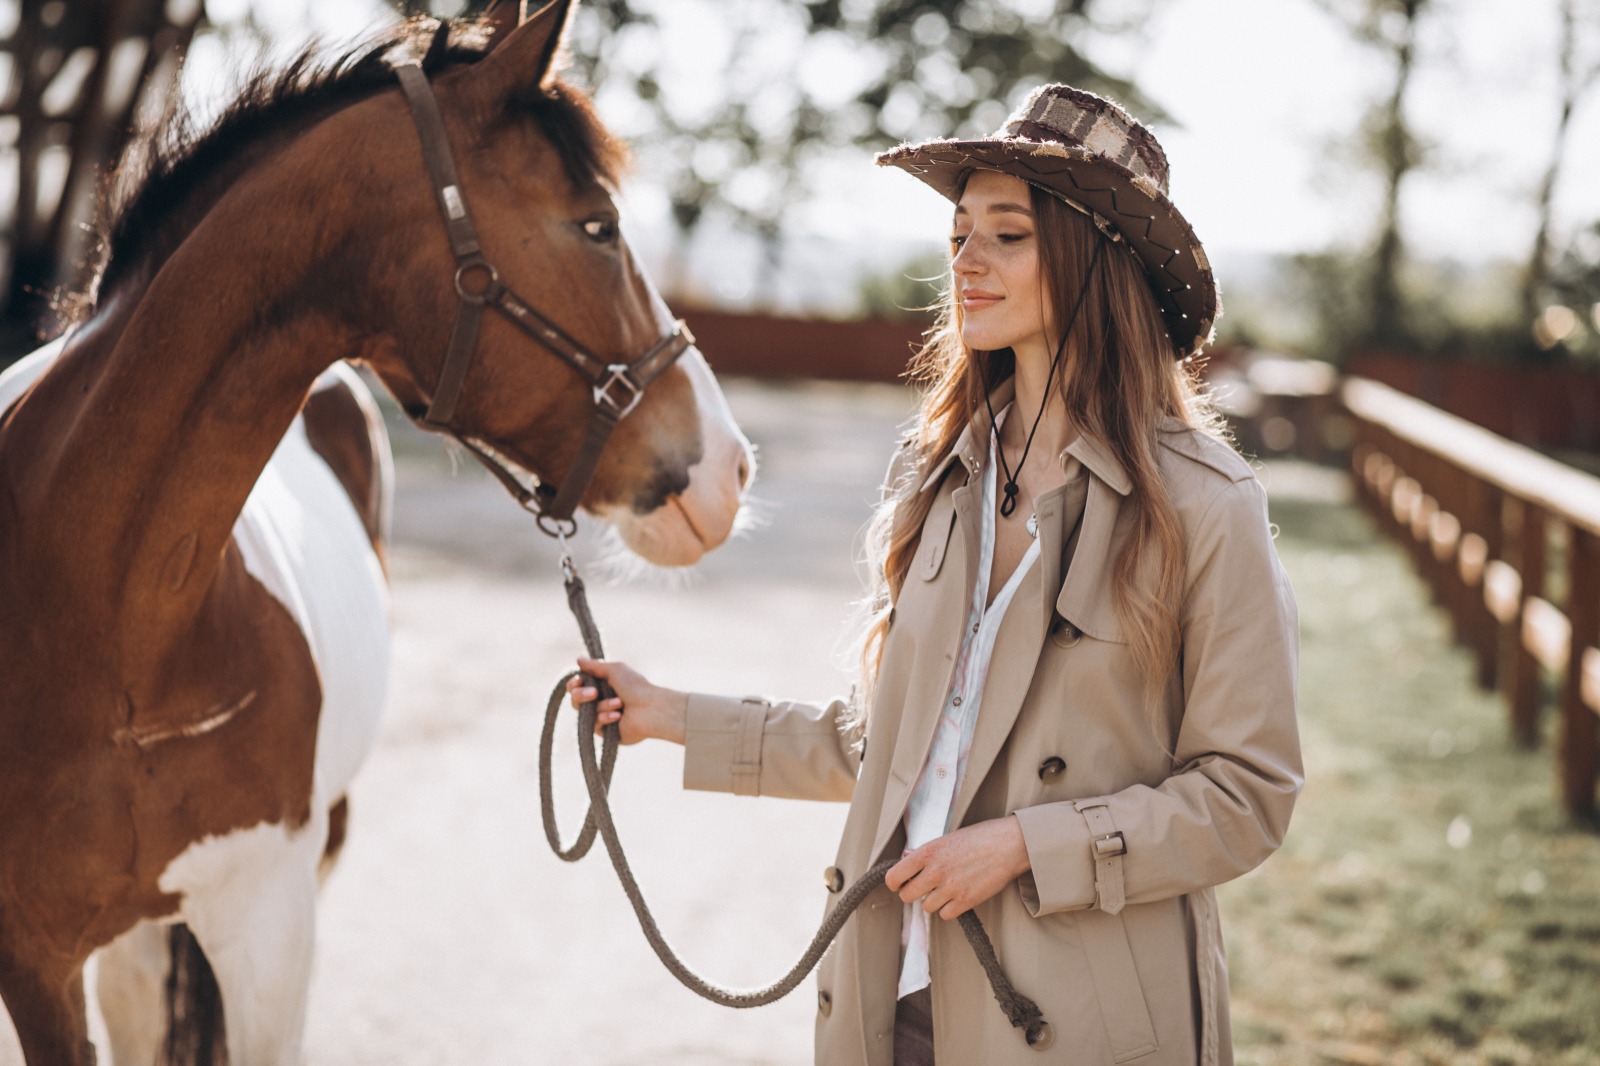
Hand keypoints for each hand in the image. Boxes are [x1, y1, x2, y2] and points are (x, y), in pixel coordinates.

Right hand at [565, 657, 687, 745]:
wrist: (650, 708)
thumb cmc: (635, 687)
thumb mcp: (614, 670)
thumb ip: (595, 666)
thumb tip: (578, 659)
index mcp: (602, 686)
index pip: (577, 686)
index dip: (574, 684)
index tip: (578, 681)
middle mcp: (600, 701)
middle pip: (576, 700)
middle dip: (581, 695)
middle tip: (594, 693)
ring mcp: (602, 717)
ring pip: (585, 713)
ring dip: (602, 705)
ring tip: (619, 703)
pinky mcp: (606, 732)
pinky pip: (595, 725)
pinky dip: (606, 717)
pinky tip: (619, 716)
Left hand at [885, 816, 1031, 920]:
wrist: (1009, 845)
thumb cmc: (980, 837)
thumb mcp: (948, 838)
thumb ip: (926, 852)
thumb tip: (906, 859)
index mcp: (928, 851)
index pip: (895, 876)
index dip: (895, 882)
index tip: (900, 883)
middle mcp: (936, 871)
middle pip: (907, 896)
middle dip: (911, 893)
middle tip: (921, 888)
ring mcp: (951, 888)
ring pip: (926, 907)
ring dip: (932, 901)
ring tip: (945, 889)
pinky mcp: (966, 901)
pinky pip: (945, 915)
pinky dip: (948, 909)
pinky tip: (956, 897)